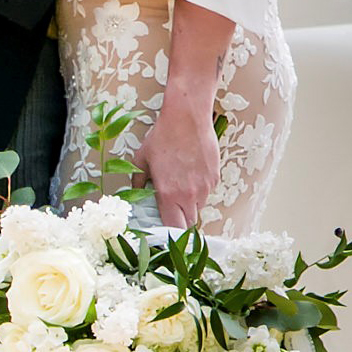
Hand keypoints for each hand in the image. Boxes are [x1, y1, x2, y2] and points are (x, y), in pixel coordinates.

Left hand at [144, 103, 220, 228]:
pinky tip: (191, 173)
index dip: (170, 233)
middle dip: (181, 220)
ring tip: (181, 185)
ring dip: (190, 204)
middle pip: (189, 223)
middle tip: (172, 209)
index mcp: (169, 195)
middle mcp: (189, 195)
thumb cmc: (163, 137)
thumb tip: (136, 193)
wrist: (187, 118)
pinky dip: (200, 189)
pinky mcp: (215, 178)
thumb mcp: (142, 160)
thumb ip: (138, 182)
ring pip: (199, 207)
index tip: (165, 230)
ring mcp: (205, 187)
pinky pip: (207, 192)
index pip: (173, 228)